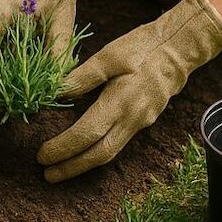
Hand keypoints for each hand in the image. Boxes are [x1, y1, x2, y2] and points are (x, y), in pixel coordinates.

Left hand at [37, 0, 221, 181]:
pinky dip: (97, 151)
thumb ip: (83, 76)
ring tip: (60, 169)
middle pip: (99, 154)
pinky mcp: (144, 120)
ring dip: (84, 163)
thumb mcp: (109, 54)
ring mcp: (141, 122)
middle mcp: (132, 118)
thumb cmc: (142, 47)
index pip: (87, 134)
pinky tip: (84, 151)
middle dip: (72, 167)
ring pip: (110, 152)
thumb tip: (57, 93)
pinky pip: (118, 143)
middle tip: (47, 174)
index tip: (42, 155)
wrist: (179, 49)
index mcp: (120, 102)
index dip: (63, 147)